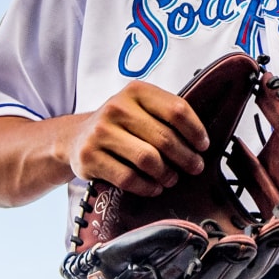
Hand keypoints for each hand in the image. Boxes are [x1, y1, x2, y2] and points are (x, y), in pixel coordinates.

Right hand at [64, 81, 209, 196]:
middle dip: (186, 157)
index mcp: (135, 91)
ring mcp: (101, 132)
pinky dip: (147, 187)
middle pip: (165, 138)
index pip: (176, 110)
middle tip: (195, 167)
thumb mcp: (139, 109)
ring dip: (167, 174)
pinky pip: (128, 177)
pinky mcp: (90, 157)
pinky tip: (154, 187)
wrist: (75, 138)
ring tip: (172, 178)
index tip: (203, 145)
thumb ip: (165, 116)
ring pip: (148, 159)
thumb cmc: (119, 125)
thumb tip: (201, 141)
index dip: (195, 131)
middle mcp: (116, 107)